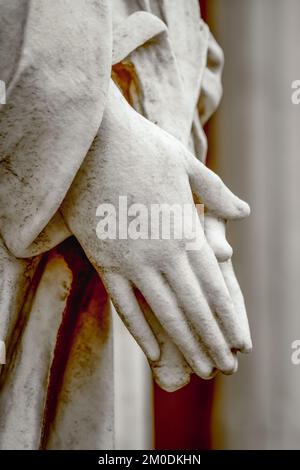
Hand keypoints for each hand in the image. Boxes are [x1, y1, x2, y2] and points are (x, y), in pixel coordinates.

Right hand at [61, 81, 249, 380]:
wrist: (88, 139)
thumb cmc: (140, 145)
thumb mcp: (185, 162)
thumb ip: (215, 192)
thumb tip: (243, 212)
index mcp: (183, 230)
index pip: (213, 286)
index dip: (228, 319)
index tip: (240, 345)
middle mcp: (160, 252)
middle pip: (192, 308)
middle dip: (211, 341)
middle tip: (224, 369)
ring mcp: (130, 259)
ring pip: (162, 313)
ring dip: (182, 344)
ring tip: (198, 368)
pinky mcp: (103, 260)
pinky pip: (123, 303)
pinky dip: (139, 330)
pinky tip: (151, 351)